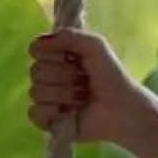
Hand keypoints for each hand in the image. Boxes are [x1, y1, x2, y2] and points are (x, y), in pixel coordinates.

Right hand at [28, 29, 137, 146]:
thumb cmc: (111, 76)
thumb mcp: (95, 46)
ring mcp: (47, 99)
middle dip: (63, 75)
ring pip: (35, 92)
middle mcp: (50, 77)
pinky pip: (35, 112)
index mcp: (58, 57)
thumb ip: (68, 36)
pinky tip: (72, 112)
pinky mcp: (48, 121)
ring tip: (83, 97)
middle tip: (84, 80)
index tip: (71, 57)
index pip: (36, 49)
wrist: (122, 108)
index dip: (51, 53)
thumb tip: (38, 42)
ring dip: (63, 93)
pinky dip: (55, 111)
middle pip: (35, 71)